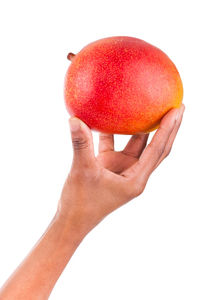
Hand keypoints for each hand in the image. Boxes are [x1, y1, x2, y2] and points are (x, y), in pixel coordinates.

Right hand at [57, 104, 184, 236]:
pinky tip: (114, 117)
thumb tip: (75, 119)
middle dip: (169, 128)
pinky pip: (116, 145)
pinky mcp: (110, 166)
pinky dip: (115, 132)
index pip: (157, 150)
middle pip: (157, 148)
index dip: (168, 129)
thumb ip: (81, 144)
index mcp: (135, 179)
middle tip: (179, 105)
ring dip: (145, 128)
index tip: (178, 109)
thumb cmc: (80, 203)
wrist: (72, 220)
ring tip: (153, 106)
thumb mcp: (82, 171)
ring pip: (138, 146)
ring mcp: (122, 169)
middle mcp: (133, 173)